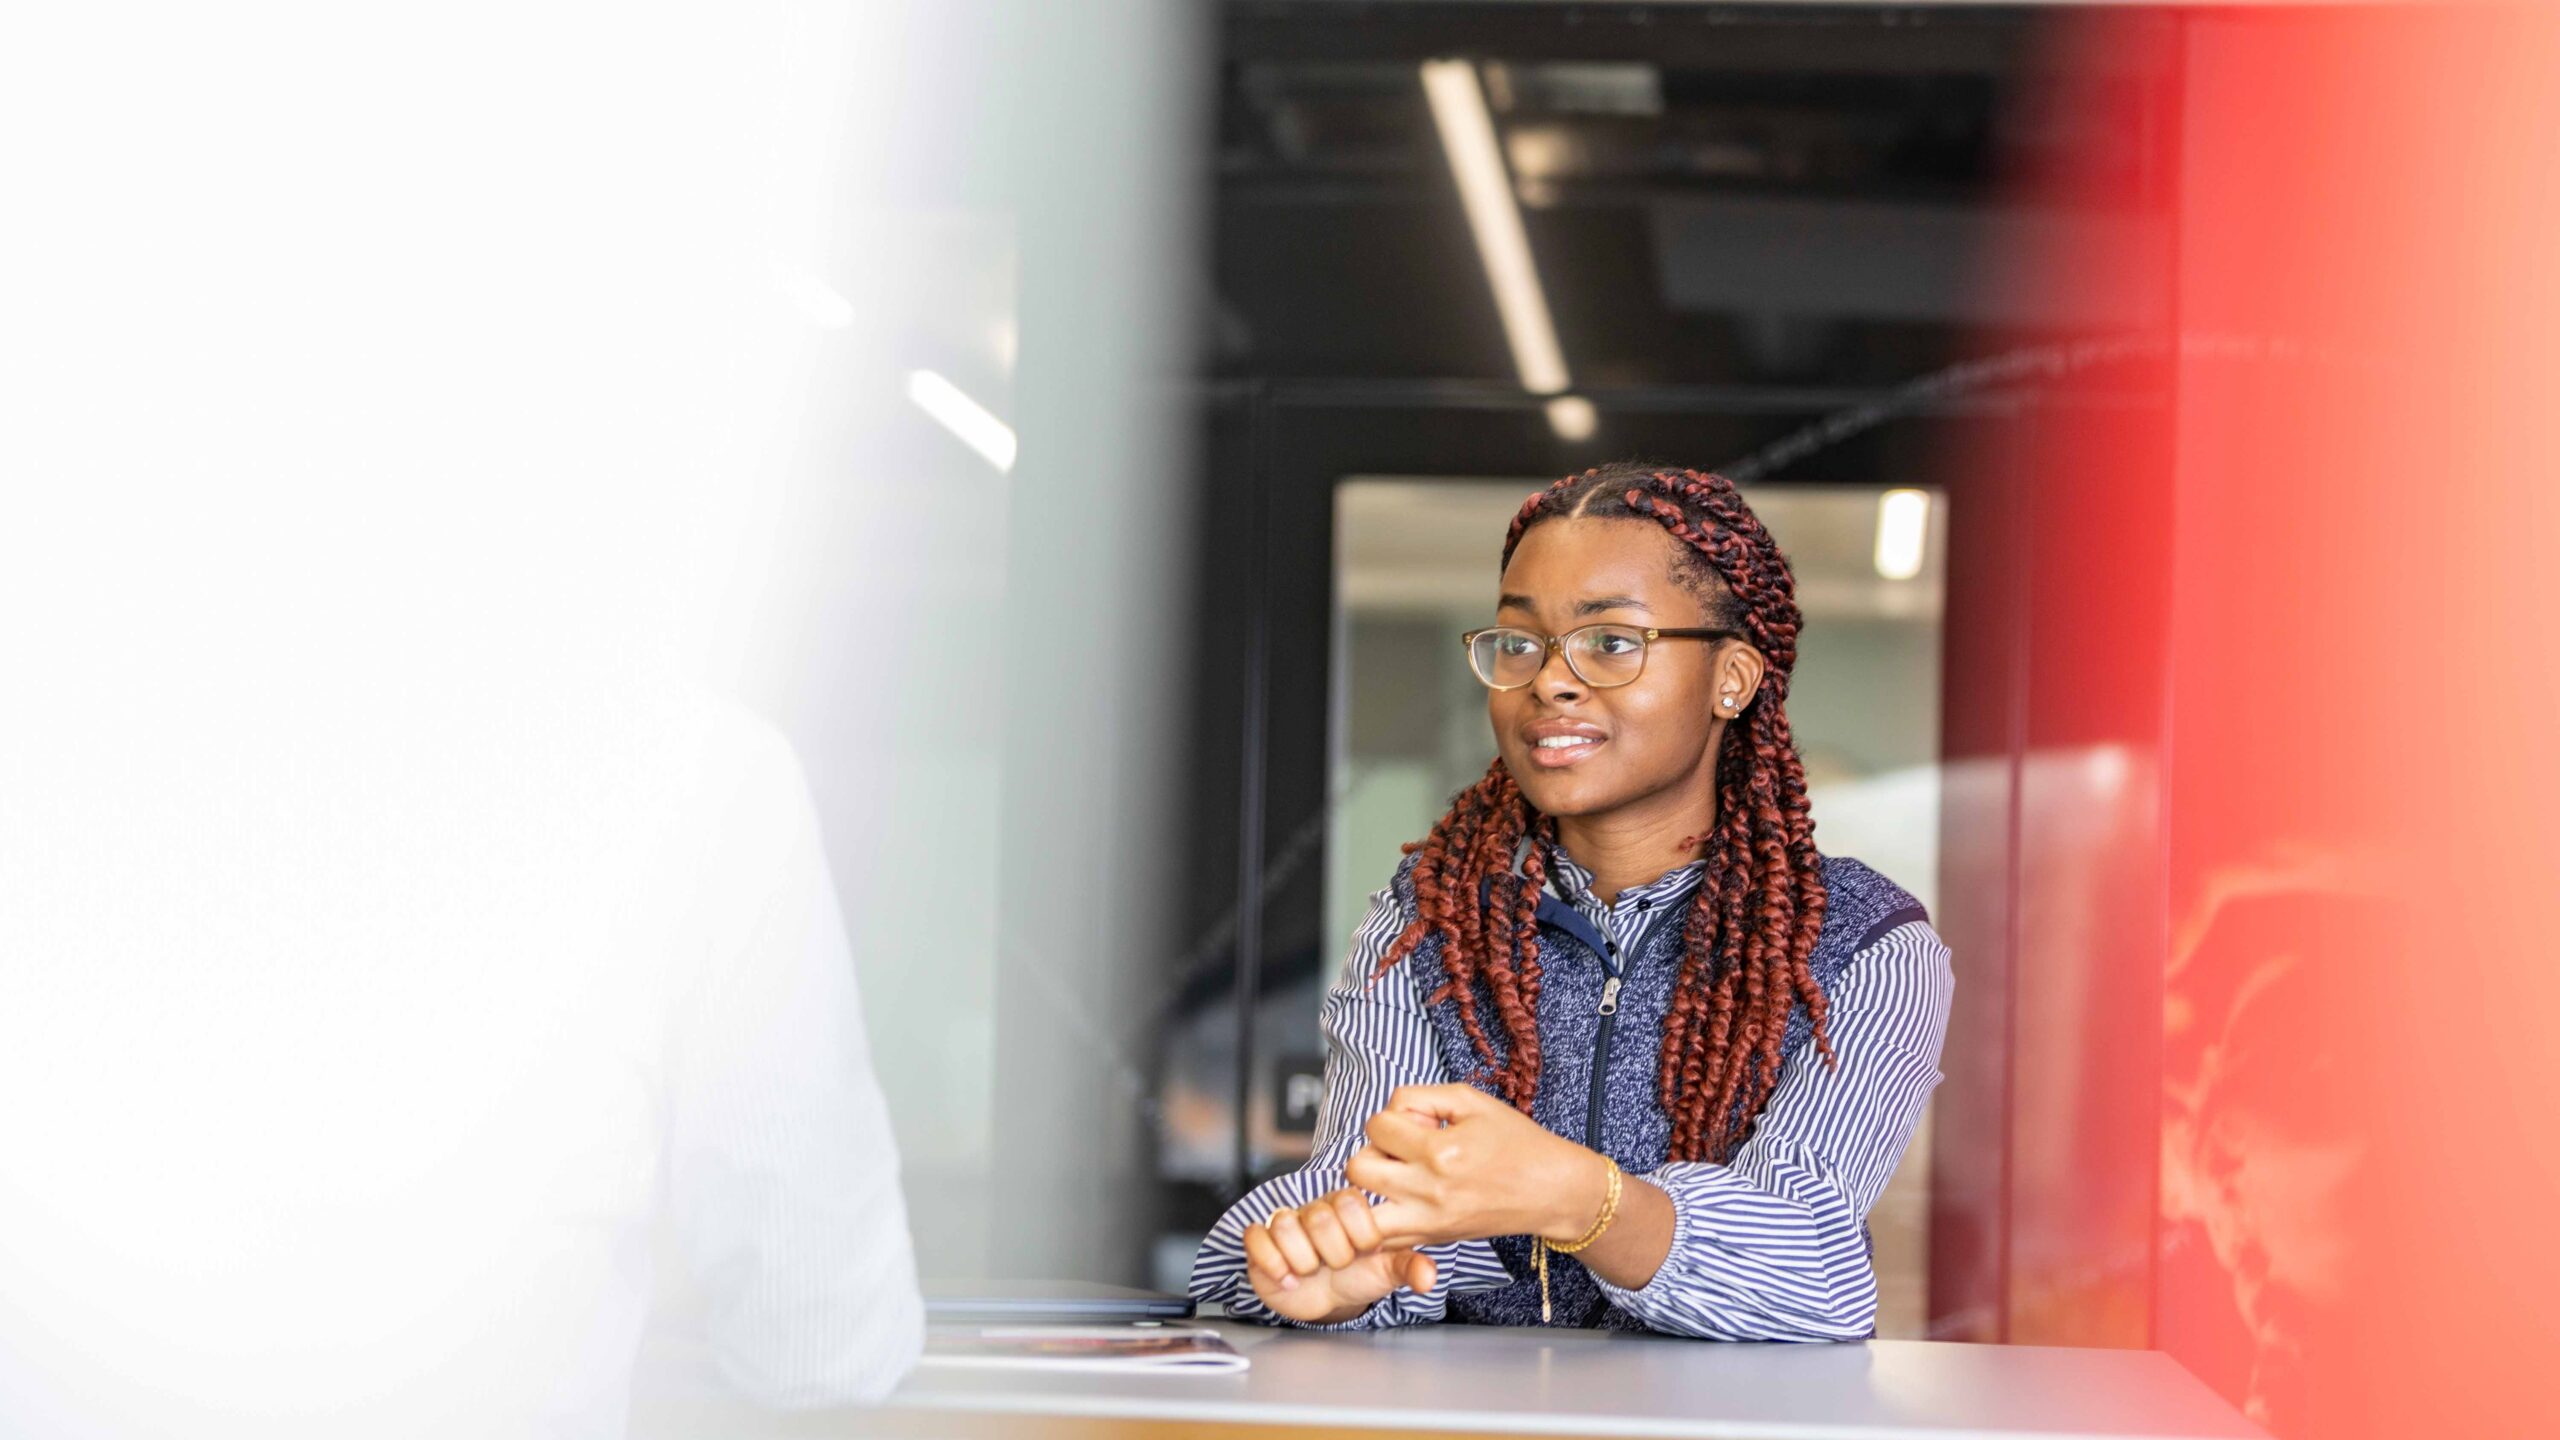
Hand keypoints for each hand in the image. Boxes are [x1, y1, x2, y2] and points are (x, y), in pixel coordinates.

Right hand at [1240, 1188, 1439, 1324]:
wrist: (1325, 1296)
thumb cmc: (1357, 1275)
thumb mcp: (1385, 1271)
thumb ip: (1407, 1267)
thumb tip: (1429, 1277)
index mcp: (1347, 1207)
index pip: (1351, 1200)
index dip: (1360, 1233)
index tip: (1365, 1251)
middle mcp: (1315, 1210)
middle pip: (1318, 1215)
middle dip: (1333, 1252)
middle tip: (1338, 1264)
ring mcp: (1285, 1223)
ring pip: (1286, 1226)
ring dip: (1303, 1260)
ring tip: (1313, 1271)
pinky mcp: (1260, 1240)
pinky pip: (1256, 1237)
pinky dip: (1272, 1263)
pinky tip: (1287, 1277)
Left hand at [1344, 1083, 1609, 1248]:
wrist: (1549, 1191)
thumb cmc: (1516, 1142)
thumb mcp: (1471, 1101)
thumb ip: (1422, 1097)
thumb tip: (1392, 1111)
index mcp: (1440, 1151)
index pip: (1377, 1126)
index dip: (1392, 1116)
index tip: (1416, 1123)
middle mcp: (1429, 1191)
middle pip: (1357, 1168)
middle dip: (1373, 1150)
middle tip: (1398, 1150)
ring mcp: (1428, 1221)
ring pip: (1361, 1212)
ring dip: (1370, 1190)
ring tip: (1395, 1176)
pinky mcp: (1431, 1239)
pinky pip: (1383, 1239)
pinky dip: (1381, 1220)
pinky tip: (1401, 1201)